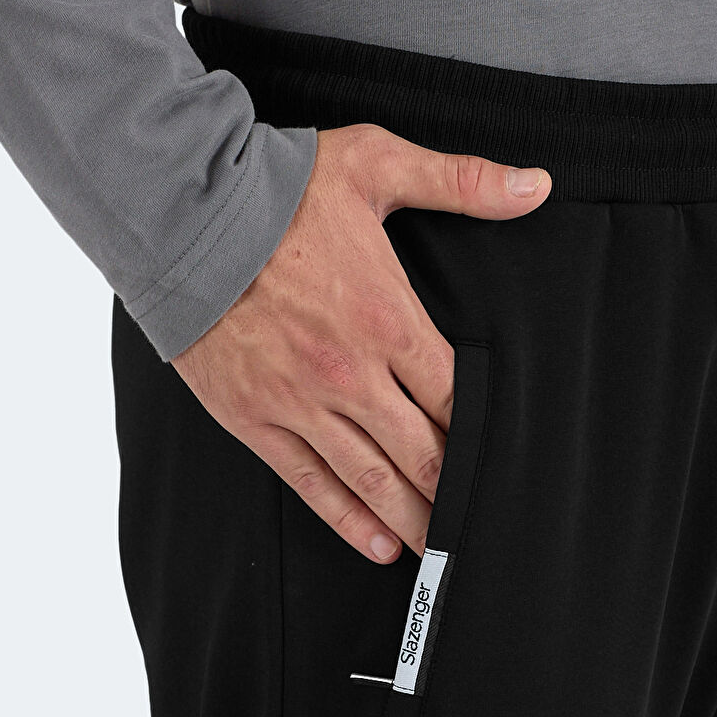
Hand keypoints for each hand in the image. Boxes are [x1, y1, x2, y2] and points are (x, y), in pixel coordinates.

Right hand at [172, 123, 550, 562]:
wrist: (180, 213)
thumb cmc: (278, 190)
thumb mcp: (376, 167)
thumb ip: (462, 183)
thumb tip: (536, 186)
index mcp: (388, 319)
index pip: (456, 398)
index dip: (486, 435)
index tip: (506, 461)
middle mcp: (351, 373)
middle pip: (423, 452)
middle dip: (457, 492)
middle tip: (483, 523)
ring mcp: (301, 402)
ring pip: (372, 480)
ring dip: (412, 519)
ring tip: (440, 549)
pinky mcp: (256, 419)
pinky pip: (310, 483)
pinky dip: (347, 520)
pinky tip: (377, 545)